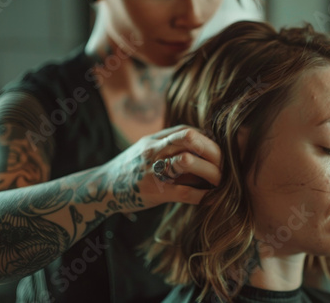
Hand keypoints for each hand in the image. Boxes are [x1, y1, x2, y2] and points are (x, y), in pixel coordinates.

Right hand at [101, 125, 221, 212]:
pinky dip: (202, 195)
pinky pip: (184, 192)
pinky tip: (211, 198)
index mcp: (155, 139)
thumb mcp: (149, 150)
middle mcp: (154, 149)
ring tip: (221, 181)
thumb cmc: (133, 169)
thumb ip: (171, 147)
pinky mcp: (155, 192)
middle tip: (226, 166)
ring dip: (211, 171)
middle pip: (190, 138)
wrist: (103, 188)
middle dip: (213, 151)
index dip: (209, 140)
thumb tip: (205, 153)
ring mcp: (152, 169)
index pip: (189, 130)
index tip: (221, 152)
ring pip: (187, 161)